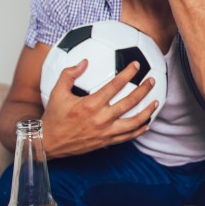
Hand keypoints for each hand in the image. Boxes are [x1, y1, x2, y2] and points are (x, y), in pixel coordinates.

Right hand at [40, 59, 158, 156]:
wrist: (49, 144)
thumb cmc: (53, 117)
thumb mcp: (57, 93)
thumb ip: (69, 74)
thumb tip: (84, 61)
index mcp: (90, 104)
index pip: (115, 85)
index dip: (128, 74)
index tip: (136, 65)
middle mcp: (101, 118)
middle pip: (130, 102)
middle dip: (144, 89)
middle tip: (152, 80)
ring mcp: (105, 132)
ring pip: (133, 122)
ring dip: (147, 111)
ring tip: (156, 102)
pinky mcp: (106, 142)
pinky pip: (127, 137)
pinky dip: (139, 130)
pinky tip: (146, 124)